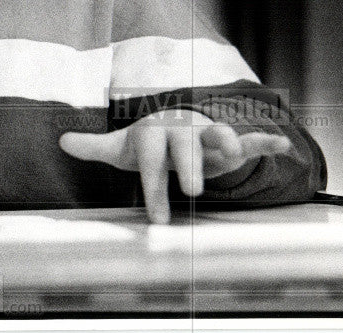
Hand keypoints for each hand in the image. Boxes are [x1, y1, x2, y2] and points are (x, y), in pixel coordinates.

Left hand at [59, 109, 291, 223]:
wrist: (174, 123)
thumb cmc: (148, 143)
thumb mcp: (123, 146)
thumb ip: (94, 145)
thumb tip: (61, 140)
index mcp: (154, 134)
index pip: (151, 163)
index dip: (153, 188)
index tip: (156, 220)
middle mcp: (181, 131)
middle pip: (184, 148)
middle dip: (188, 166)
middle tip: (191, 190)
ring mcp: (206, 134)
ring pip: (216, 136)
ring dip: (225, 141)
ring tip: (233, 148)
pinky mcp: (228, 142)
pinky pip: (249, 138)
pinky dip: (265, 141)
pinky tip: (281, 145)